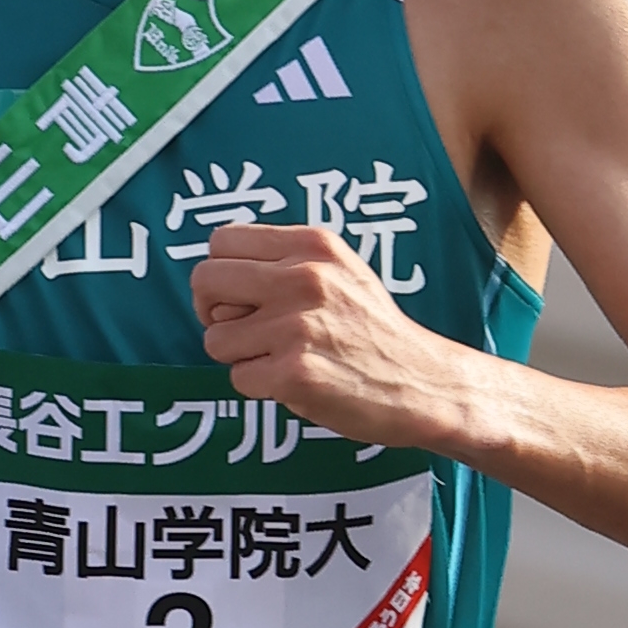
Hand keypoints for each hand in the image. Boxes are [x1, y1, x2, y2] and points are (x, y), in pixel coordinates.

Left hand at [189, 222, 471, 453]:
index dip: (220, 272)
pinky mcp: (294, 373)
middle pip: (205, 281)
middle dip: (212, 311)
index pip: (222, 240)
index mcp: (312, 245)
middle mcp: (303, 277)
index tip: (236, 296)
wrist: (422, 382)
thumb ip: (285, 261)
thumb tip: (219, 274)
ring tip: (282, 358)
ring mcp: (297, 326)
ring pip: (216, 338)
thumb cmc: (372, 330)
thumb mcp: (340, 271)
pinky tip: (296, 381)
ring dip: (240, 356)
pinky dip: (260, 387)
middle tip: (241, 330)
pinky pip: (239, 378)